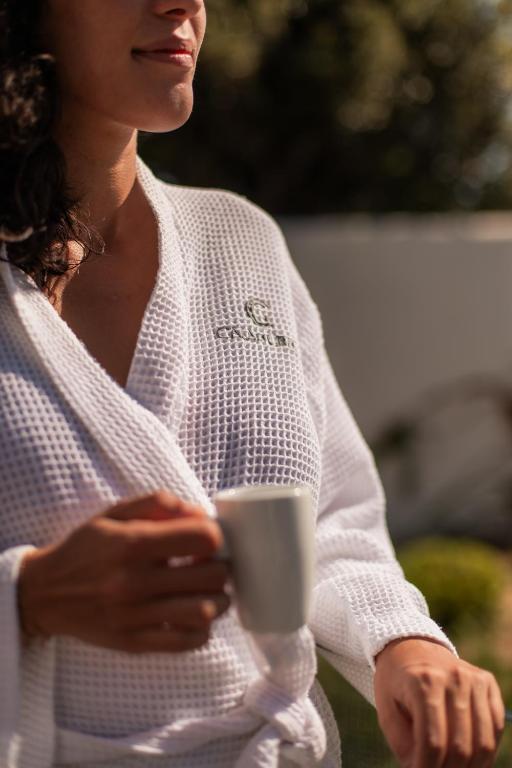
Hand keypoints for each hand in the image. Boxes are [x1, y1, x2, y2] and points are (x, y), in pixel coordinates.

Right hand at [17, 490, 229, 652]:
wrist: (44, 593)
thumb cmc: (86, 548)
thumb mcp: (114, 513)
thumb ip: (158, 503)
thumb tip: (200, 513)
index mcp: (132, 543)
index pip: (203, 538)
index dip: (213, 535)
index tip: (203, 539)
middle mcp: (135, 581)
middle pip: (212, 576)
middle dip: (218, 567)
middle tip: (207, 565)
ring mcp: (135, 616)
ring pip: (205, 612)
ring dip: (217, 600)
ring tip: (206, 591)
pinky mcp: (134, 643)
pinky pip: (186, 642)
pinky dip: (201, 630)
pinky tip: (192, 615)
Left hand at [374, 637, 505, 767]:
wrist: (411, 647)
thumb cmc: (395, 682)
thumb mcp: (386, 708)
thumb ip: (402, 743)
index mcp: (423, 682)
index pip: (433, 741)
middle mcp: (453, 678)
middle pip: (460, 745)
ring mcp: (474, 678)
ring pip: (483, 741)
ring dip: (471, 767)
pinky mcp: (487, 681)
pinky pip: (495, 726)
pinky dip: (486, 750)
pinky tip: (470, 759)